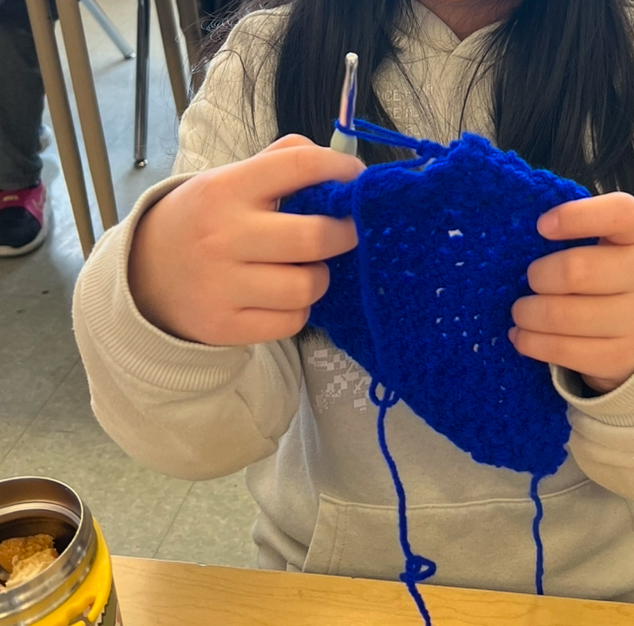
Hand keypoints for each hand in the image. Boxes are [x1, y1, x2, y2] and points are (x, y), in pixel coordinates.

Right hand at [128, 135, 363, 344]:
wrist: (143, 275)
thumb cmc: (202, 222)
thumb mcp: (227, 181)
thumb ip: (279, 164)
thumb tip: (340, 160)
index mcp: (226, 189)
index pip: (298, 165)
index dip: (340, 170)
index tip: (358, 179)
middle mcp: (224, 235)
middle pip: (314, 237)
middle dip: (345, 234)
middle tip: (347, 233)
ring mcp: (222, 284)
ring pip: (306, 287)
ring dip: (319, 278)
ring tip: (307, 270)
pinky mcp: (225, 325)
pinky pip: (291, 321)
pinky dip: (299, 311)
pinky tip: (285, 299)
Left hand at [509, 192, 633, 393]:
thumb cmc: (610, 280)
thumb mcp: (606, 249)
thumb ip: (575, 235)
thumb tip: (524, 236)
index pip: (619, 214)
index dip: (576, 216)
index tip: (542, 226)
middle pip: (574, 271)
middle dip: (538, 277)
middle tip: (530, 282)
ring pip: (560, 315)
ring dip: (526, 314)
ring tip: (521, 313)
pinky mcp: (619, 359)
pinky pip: (560, 350)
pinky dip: (530, 342)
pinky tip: (522, 336)